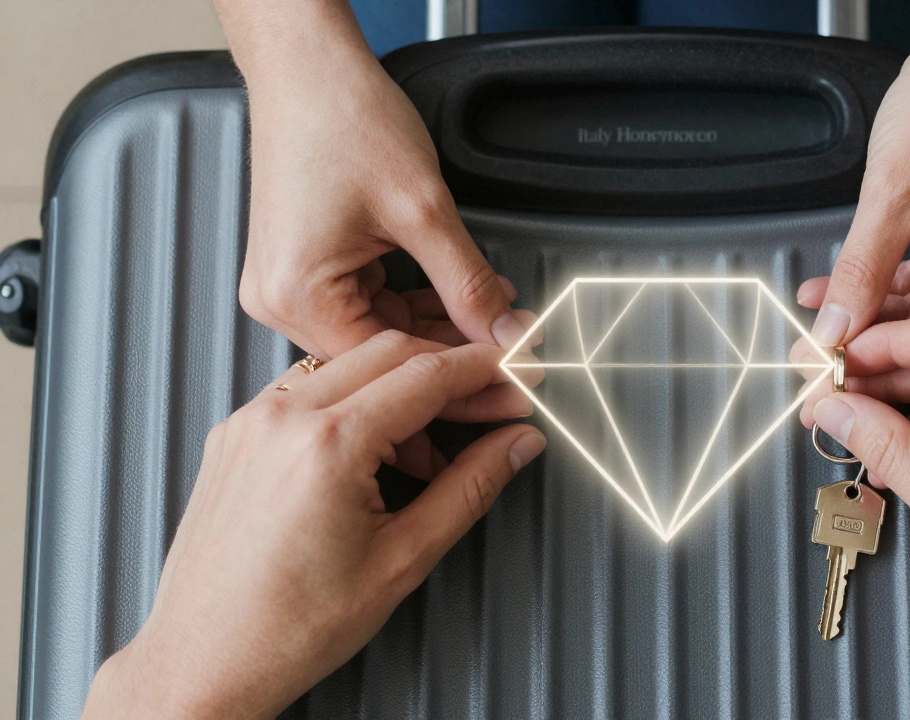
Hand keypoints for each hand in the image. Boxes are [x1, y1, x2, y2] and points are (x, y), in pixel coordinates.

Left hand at [80, 332, 545, 718]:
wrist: (204, 659)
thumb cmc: (292, 627)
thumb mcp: (403, 559)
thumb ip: (469, 488)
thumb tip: (516, 444)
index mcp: (328, 445)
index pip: (427, 375)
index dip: (484, 372)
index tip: (516, 379)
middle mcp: (282, 418)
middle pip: (389, 353)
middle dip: (449, 370)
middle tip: (491, 403)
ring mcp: (250, 422)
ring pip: (347, 366)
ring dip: (401, 386)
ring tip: (433, 446)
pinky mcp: (233, 435)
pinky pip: (307, 390)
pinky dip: (355, 402)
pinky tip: (378, 448)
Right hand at [218, 0, 529, 359]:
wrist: (307, 65)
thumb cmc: (341, 118)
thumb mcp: (423, 210)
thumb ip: (469, 283)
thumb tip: (503, 332)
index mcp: (297, 295)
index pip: (388, 364)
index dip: (459, 371)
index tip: (510, 373)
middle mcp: (280, 300)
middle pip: (381, 352)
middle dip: (452, 345)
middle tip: (513, 351)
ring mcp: (285, 285)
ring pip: (377, 329)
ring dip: (437, 321)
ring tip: (494, 313)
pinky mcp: (300, 268)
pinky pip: (363, 302)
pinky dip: (410, 299)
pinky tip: (454, 293)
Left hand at [805, 0, 909, 351]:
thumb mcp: (891, 191)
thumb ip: (860, 269)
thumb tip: (836, 327)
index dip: (876, 350)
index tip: (827, 367)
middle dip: (871, 330)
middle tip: (816, 349)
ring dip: (876, 304)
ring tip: (822, 318)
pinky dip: (894, 278)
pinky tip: (848, 288)